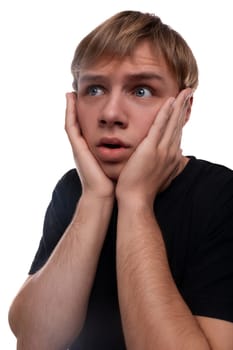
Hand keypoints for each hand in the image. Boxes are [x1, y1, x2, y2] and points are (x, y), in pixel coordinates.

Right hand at [65, 92, 114, 199]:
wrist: (104, 194)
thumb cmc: (114, 178)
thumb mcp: (119, 160)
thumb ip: (124, 151)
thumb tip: (139, 142)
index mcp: (94, 147)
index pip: (92, 126)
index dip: (91, 113)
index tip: (94, 98)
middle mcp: (84, 144)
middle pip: (80, 121)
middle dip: (77, 107)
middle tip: (76, 89)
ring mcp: (78, 145)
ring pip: (72, 120)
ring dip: (71, 105)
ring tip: (71, 90)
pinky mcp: (77, 147)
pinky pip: (70, 126)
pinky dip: (69, 111)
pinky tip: (69, 98)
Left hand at [116, 88, 192, 205]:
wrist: (135, 199)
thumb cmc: (143, 189)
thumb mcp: (160, 175)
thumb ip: (168, 164)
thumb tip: (176, 157)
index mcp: (171, 158)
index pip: (177, 133)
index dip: (181, 119)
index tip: (183, 107)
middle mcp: (170, 152)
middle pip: (178, 125)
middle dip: (184, 108)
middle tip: (188, 93)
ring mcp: (162, 150)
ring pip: (172, 123)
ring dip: (178, 106)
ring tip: (184, 92)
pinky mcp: (151, 149)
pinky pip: (159, 126)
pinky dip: (166, 113)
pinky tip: (170, 101)